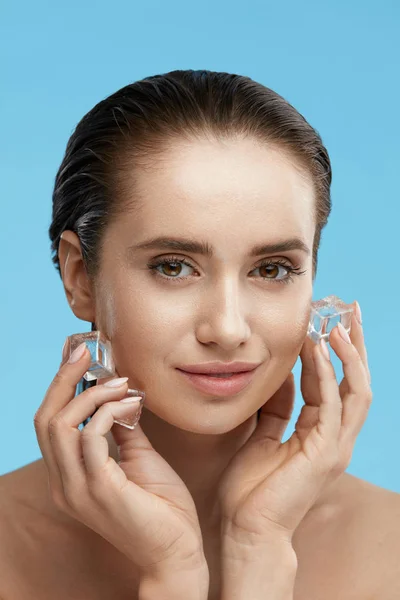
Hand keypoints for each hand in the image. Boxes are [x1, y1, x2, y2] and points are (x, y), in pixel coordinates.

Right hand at [33, 341, 207, 578]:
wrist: (178, 551)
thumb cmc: (161, 507)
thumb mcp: (139, 457)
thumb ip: (122, 429)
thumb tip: (118, 397)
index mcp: (70, 476)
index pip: (49, 424)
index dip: (60, 387)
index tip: (79, 357)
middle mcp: (65, 484)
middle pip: (44, 420)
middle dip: (64, 380)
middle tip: (87, 353)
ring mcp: (78, 490)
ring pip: (60, 426)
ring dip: (90, 395)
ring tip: (120, 383)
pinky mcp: (100, 491)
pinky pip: (90, 439)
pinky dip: (107, 413)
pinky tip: (129, 405)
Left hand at [217, 302, 371, 544]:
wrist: (246, 529)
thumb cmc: (250, 488)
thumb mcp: (264, 434)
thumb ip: (278, 407)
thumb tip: (283, 375)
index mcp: (320, 433)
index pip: (335, 382)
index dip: (331, 351)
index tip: (324, 320)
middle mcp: (335, 437)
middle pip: (355, 381)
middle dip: (354, 344)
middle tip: (348, 308)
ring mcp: (335, 445)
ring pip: (355, 389)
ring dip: (348, 352)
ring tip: (339, 320)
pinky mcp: (326, 452)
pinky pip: (334, 403)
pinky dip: (330, 373)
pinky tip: (319, 348)